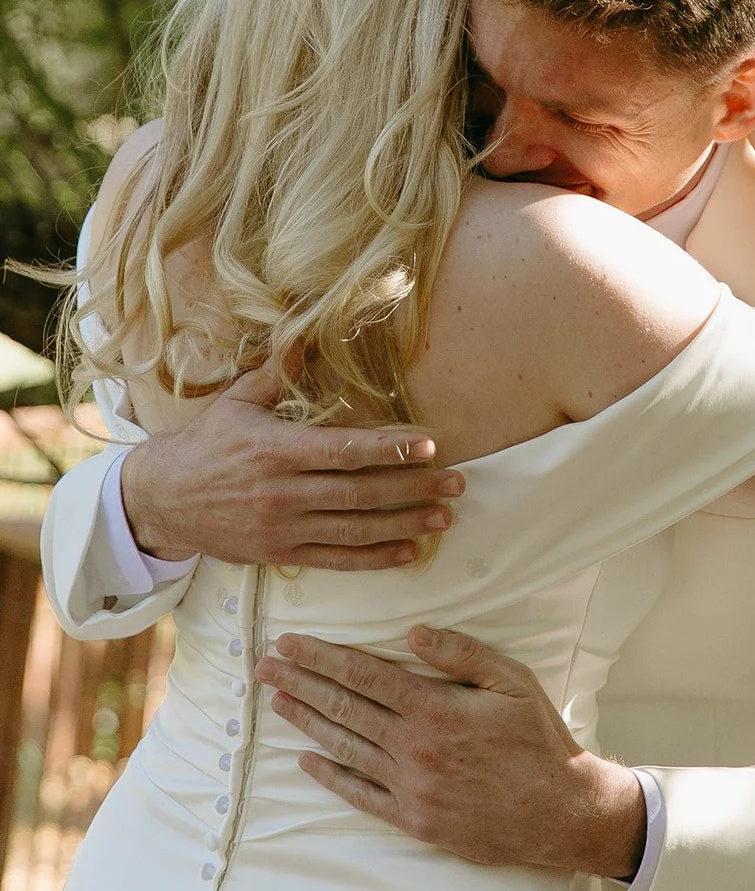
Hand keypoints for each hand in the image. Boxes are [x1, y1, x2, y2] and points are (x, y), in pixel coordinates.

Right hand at [120, 363, 463, 569]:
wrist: (161, 500)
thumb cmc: (205, 444)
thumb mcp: (237, 402)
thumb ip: (277, 371)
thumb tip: (305, 331)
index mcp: (277, 450)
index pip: (345, 450)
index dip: (391, 449)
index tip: (431, 446)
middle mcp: (283, 492)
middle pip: (361, 492)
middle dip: (415, 487)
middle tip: (458, 482)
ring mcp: (284, 528)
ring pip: (356, 529)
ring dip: (406, 524)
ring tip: (445, 516)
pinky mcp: (281, 554)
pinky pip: (337, 559)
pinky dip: (376, 558)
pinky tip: (408, 551)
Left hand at [255, 627, 647, 878]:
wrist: (561, 812)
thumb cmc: (539, 739)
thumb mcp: (512, 681)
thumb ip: (461, 653)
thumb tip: (412, 630)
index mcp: (436, 709)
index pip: (364, 675)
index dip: (322, 657)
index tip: (290, 642)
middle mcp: (414, 749)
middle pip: (344, 708)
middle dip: (300, 682)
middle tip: (264, 666)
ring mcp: (410, 788)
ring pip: (345, 748)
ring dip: (306, 722)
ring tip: (277, 701)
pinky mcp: (414, 820)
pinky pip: (361, 795)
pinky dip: (330, 777)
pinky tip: (307, 760)